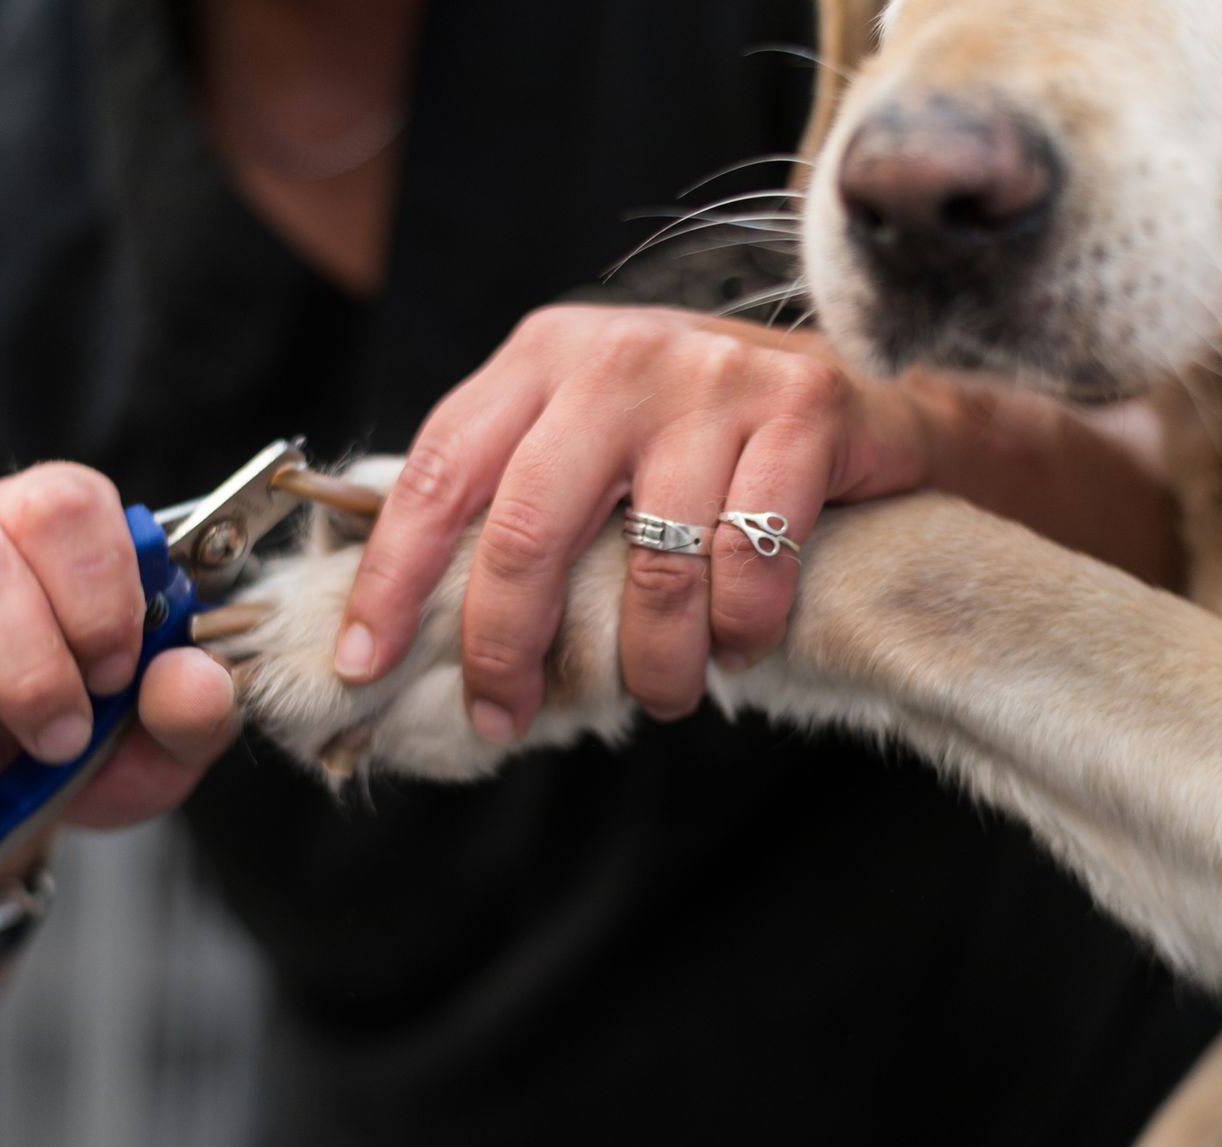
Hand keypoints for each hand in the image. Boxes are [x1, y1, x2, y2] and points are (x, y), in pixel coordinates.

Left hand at [332, 305, 929, 738]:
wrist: (857, 399)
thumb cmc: (698, 444)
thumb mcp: (589, 441)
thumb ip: (513, 498)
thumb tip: (409, 623)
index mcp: (543, 357)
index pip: (438, 472)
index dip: (392, 577)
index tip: (364, 664)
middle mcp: (617, 355)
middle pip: (526, 528)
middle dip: (504, 647)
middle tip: (504, 715)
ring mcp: (712, 377)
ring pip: (650, 565)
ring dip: (649, 662)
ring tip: (660, 693)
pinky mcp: (802, 410)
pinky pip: (747, 561)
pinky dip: (739, 630)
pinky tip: (740, 644)